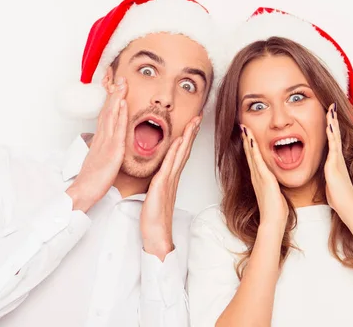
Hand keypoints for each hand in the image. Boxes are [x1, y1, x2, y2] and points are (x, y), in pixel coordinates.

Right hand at [66, 77, 127, 211]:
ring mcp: (106, 142)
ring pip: (111, 115)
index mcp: (100, 140)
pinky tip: (123, 104)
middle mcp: (102, 137)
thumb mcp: (99, 159)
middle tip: (120, 77)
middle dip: (114, 93)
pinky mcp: (112, 150)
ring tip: (122, 83)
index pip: (106, 115)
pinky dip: (120, 115)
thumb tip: (106, 143)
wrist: (84, 192)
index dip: (111, 100)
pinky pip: (117, 130)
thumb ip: (103, 149)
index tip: (116, 87)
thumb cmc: (92, 179)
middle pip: (108, 110)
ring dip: (117, 97)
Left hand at [140, 115, 202, 259]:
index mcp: (170, 178)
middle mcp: (173, 177)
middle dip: (192, 132)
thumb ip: (158, 183)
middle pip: (185, 150)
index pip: (181, 153)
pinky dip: (176, 151)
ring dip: (188, 136)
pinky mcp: (162, 185)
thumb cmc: (154, 218)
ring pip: (181, 154)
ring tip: (194, 122)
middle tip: (199, 117)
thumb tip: (158, 176)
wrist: (156, 235)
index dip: (187, 137)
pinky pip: (170, 164)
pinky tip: (180, 141)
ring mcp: (170, 180)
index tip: (192, 124)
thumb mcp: (155, 195)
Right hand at [240, 124, 288, 229]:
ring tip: (244, 128)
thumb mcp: (276, 195)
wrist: (273, 221)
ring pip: (251, 154)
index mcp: (260, 179)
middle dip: (246, 140)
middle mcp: (256, 176)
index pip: (254, 160)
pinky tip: (250, 139)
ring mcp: (259, 176)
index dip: (250, 148)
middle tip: (242, 128)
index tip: (248, 137)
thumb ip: (275, 187)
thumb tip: (277, 185)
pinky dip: (253, 149)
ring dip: (247, 140)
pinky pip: (257, 160)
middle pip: (250, 154)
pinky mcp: (263, 177)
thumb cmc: (276, 211)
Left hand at [324, 103, 352, 211]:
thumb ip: (329, 176)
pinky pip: (333, 146)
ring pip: (334, 137)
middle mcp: (337, 158)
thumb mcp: (331, 183)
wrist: (347, 206)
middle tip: (331, 106)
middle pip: (335, 135)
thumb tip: (327, 176)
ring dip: (333, 123)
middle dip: (333, 120)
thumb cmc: (339, 197)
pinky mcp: (335, 165)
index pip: (332, 140)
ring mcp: (337, 160)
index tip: (329, 116)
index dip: (331, 128)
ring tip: (331, 110)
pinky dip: (331, 135)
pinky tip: (329, 126)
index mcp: (335, 161)